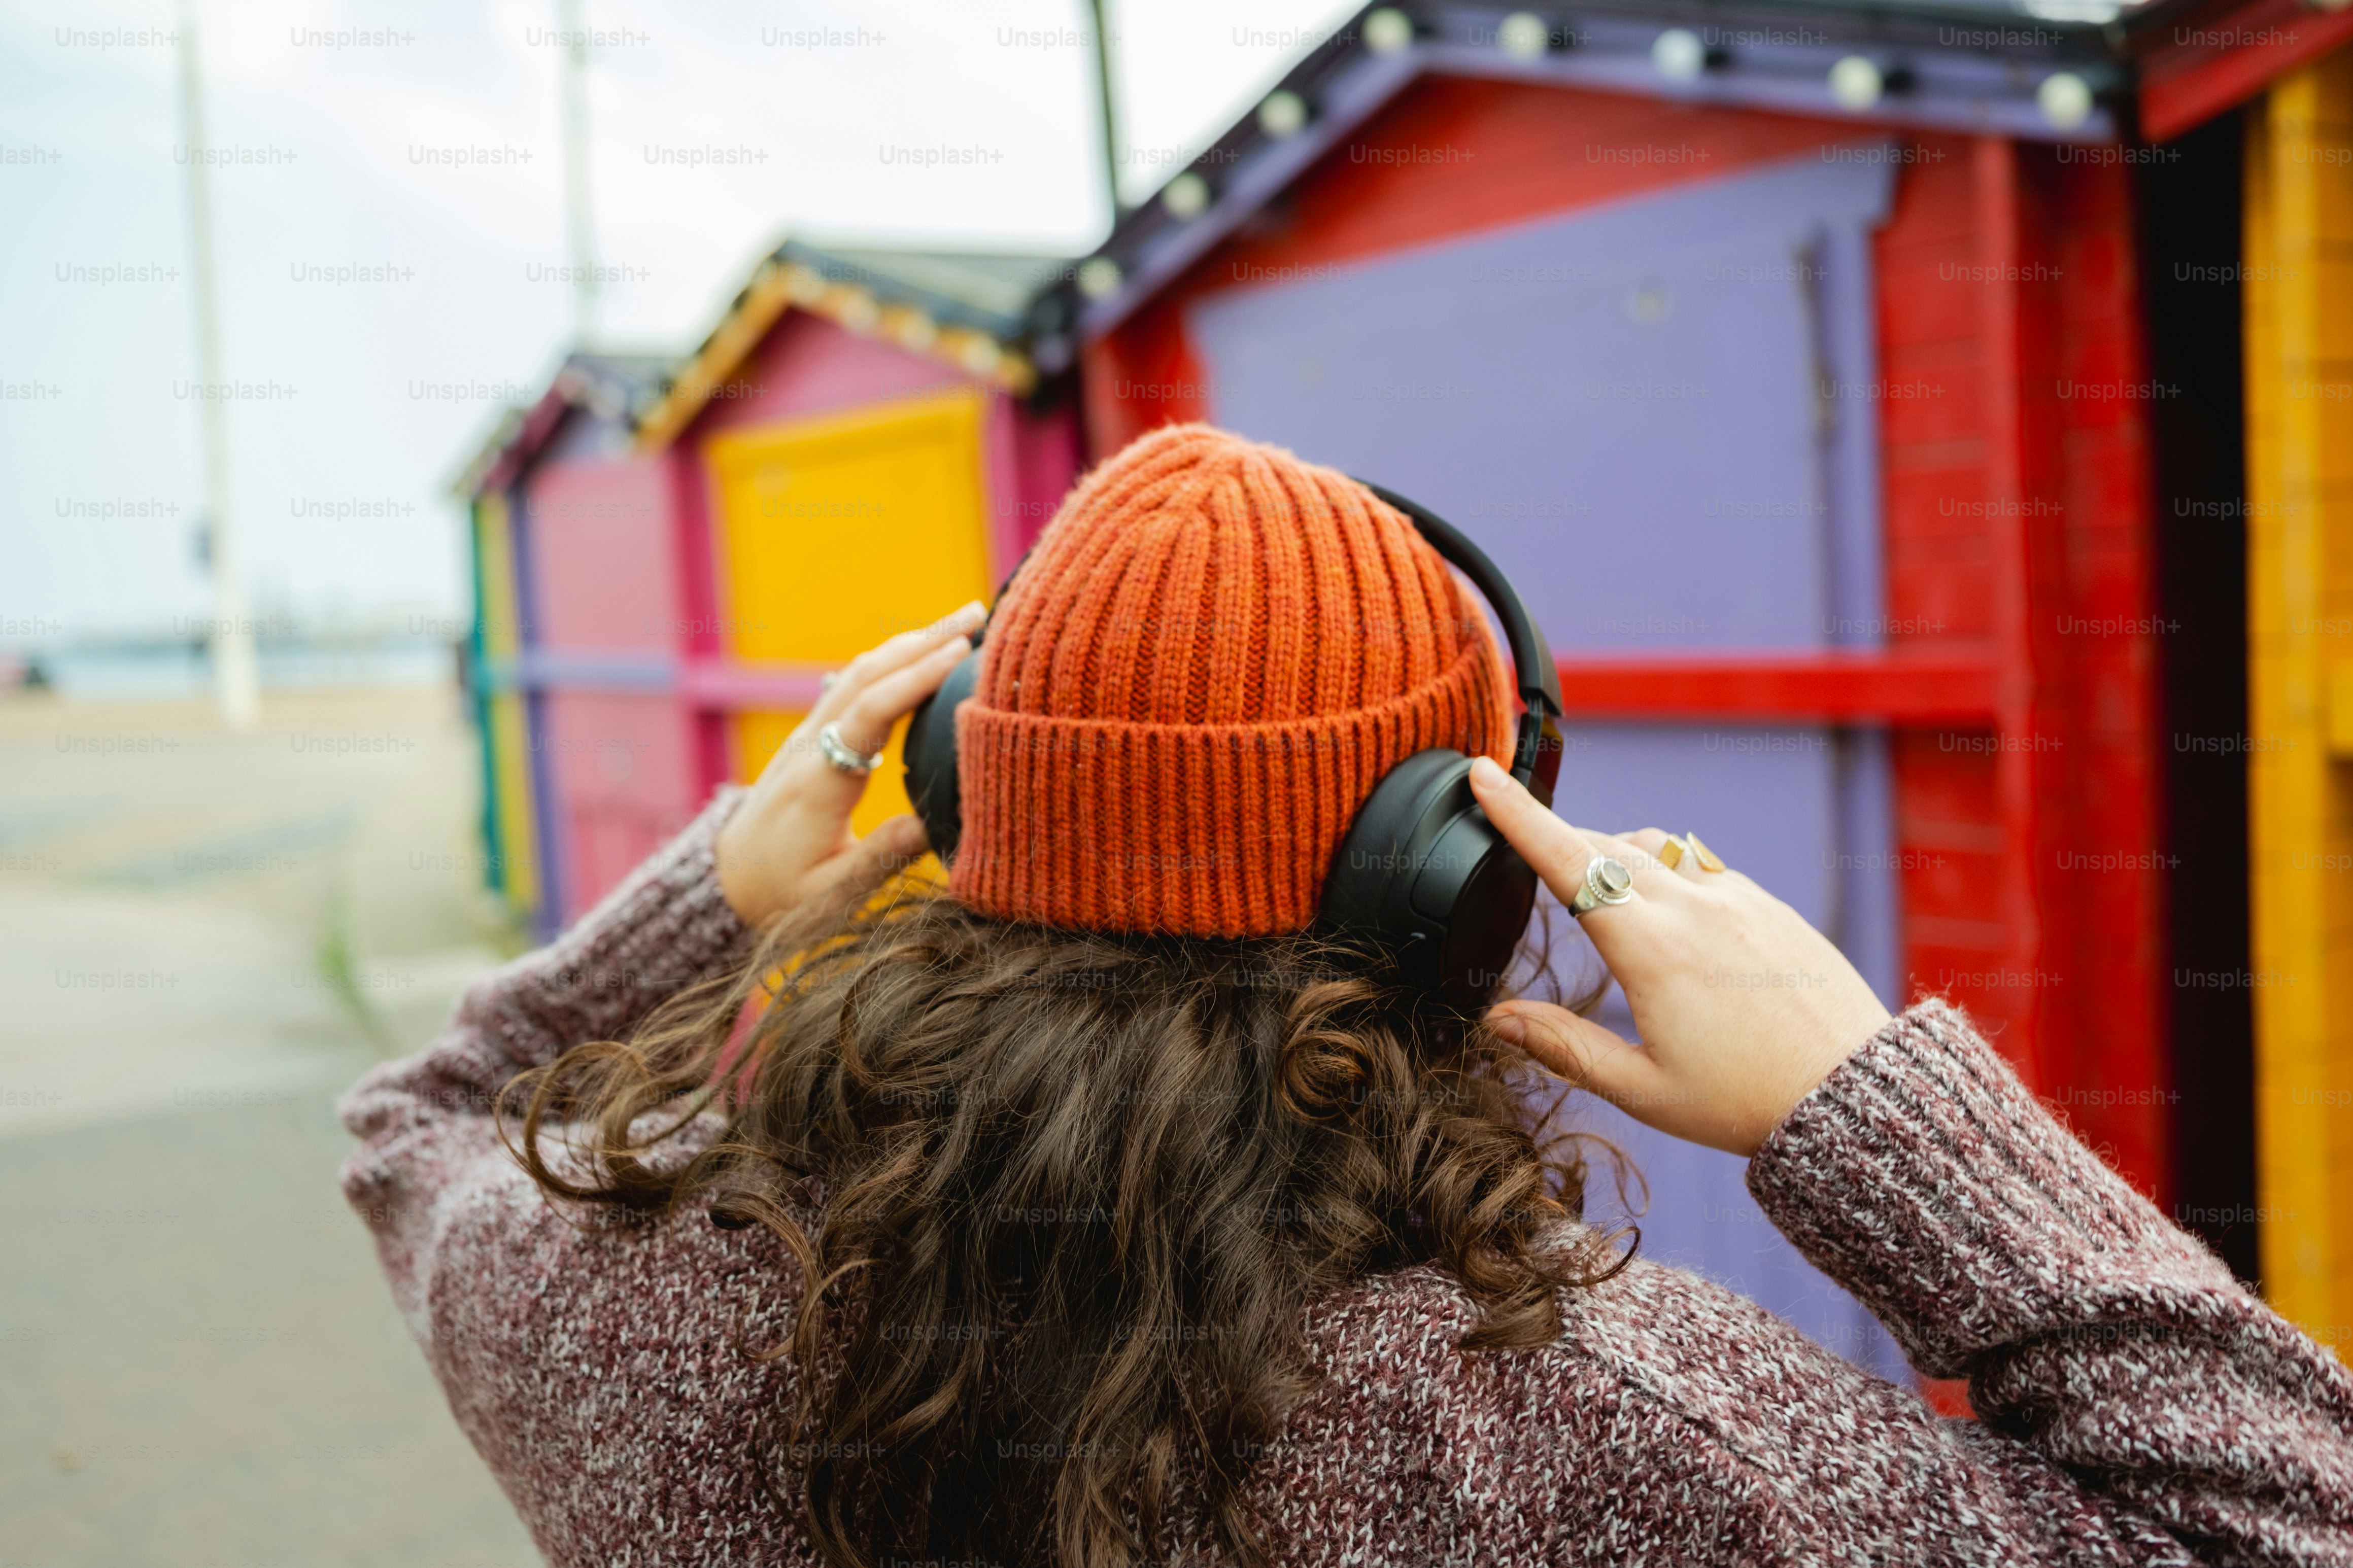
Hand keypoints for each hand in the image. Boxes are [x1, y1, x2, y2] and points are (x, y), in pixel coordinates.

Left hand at [713, 602, 983, 926]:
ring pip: (858, 674)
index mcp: (819, 783)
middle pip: (867, 676)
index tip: (960, 652)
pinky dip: (890, 663)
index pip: (870, 713)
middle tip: (977, 615)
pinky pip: (851, 688)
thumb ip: (880, 858)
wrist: (723, 884)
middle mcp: (809, 747)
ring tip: (960, 624)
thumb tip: (932, 824)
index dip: (916, 678)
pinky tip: (918, 656)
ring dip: (909, 644)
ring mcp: (806, 738)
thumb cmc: (780, 896)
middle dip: (923, 640)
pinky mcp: (808, 740)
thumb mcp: (830, 894)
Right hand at [1466, 755, 1891, 1156]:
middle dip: (1559, 839)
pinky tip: (1666, 909)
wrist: (1855, 1095)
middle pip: (1605, 845)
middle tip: (1526, 851)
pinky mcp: (1770, 906)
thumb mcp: (1643, 1090)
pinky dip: (1667, 869)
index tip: (1484, 774)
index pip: (1568, 862)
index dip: (1519, 816)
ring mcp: (1738, 899)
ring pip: (1657, 847)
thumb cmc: (1746, 1102)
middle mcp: (1694, 908)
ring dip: (1614, 852)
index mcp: (1651, 949)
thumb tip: (1497, 1020)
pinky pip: (1703, 865)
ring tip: (1595, 886)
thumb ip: (1564, 1048)